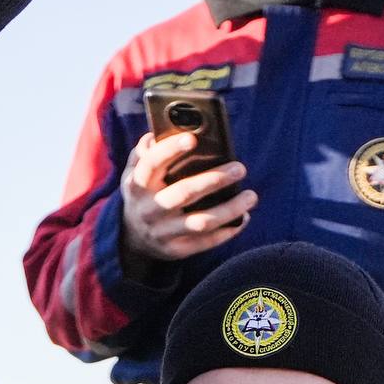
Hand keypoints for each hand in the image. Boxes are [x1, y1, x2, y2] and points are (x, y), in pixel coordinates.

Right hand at [118, 129, 255, 267]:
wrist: (133, 240)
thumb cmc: (143, 195)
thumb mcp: (135, 174)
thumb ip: (144, 154)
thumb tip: (157, 133)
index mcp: (137, 184)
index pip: (151, 163)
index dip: (169, 150)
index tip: (192, 138)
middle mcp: (148, 209)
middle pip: (184, 193)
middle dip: (214, 179)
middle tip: (240, 168)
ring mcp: (162, 232)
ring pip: (200, 222)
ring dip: (229, 209)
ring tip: (251, 196)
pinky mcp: (176, 250)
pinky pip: (205, 242)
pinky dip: (228, 231)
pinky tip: (244, 218)